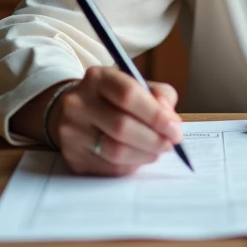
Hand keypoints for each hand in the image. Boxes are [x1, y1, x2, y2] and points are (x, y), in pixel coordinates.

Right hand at [48, 66, 182, 176]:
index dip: (155, 115)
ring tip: (157, 152)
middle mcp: (79, 103)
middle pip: (121, 126)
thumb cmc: (112, 98)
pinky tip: (139, 157)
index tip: (175, 128)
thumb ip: (158, 96)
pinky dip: (131, 165)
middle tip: (170, 144)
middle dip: (154, 139)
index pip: (128, 95)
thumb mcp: (135, 84)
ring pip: (115, 151)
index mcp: (98, 78)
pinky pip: (108, 168)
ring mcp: (71, 131)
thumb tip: (171, 121)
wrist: (72, 112)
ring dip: (144, 155)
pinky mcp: (72, 156)